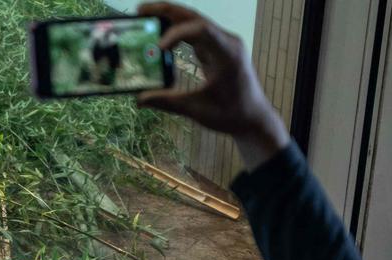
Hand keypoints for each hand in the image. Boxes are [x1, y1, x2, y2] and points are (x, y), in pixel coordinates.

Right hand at [135, 2, 288, 168]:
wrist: (252, 116)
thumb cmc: (229, 113)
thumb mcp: (196, 110)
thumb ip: (167, 102)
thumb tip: (139, 99)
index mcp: (227, 54)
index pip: (201, 30)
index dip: (176, 34)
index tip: (158, 48)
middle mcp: (227, 42)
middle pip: (195, 17)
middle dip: (167, 11)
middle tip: (140, 10)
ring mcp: (222, 43)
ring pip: (194, 21)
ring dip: (170, 17)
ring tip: (145, 16)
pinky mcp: (217, 48)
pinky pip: (196, 32)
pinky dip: (177, 31)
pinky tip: (160, 34)